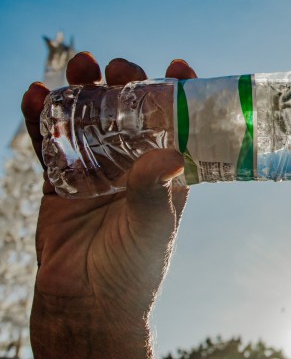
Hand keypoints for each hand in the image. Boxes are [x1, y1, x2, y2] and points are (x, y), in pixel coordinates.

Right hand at [22, 53, 196, 357]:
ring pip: (87, 120)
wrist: (87, 305)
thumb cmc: (133, 270)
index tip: (177, 67)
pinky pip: (48, 144)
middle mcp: (132, 165)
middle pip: (128, 113)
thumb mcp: (153, 227)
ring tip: (80, 65)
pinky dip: (40, 118)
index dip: (178, 94)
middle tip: (119, 67)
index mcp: (166, 173)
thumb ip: (155, 191)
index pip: (176, 124)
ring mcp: (94, 170)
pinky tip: (33, 93)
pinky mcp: (59, 182)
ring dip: (82, 90)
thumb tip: (168, 154)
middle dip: (124, 84)